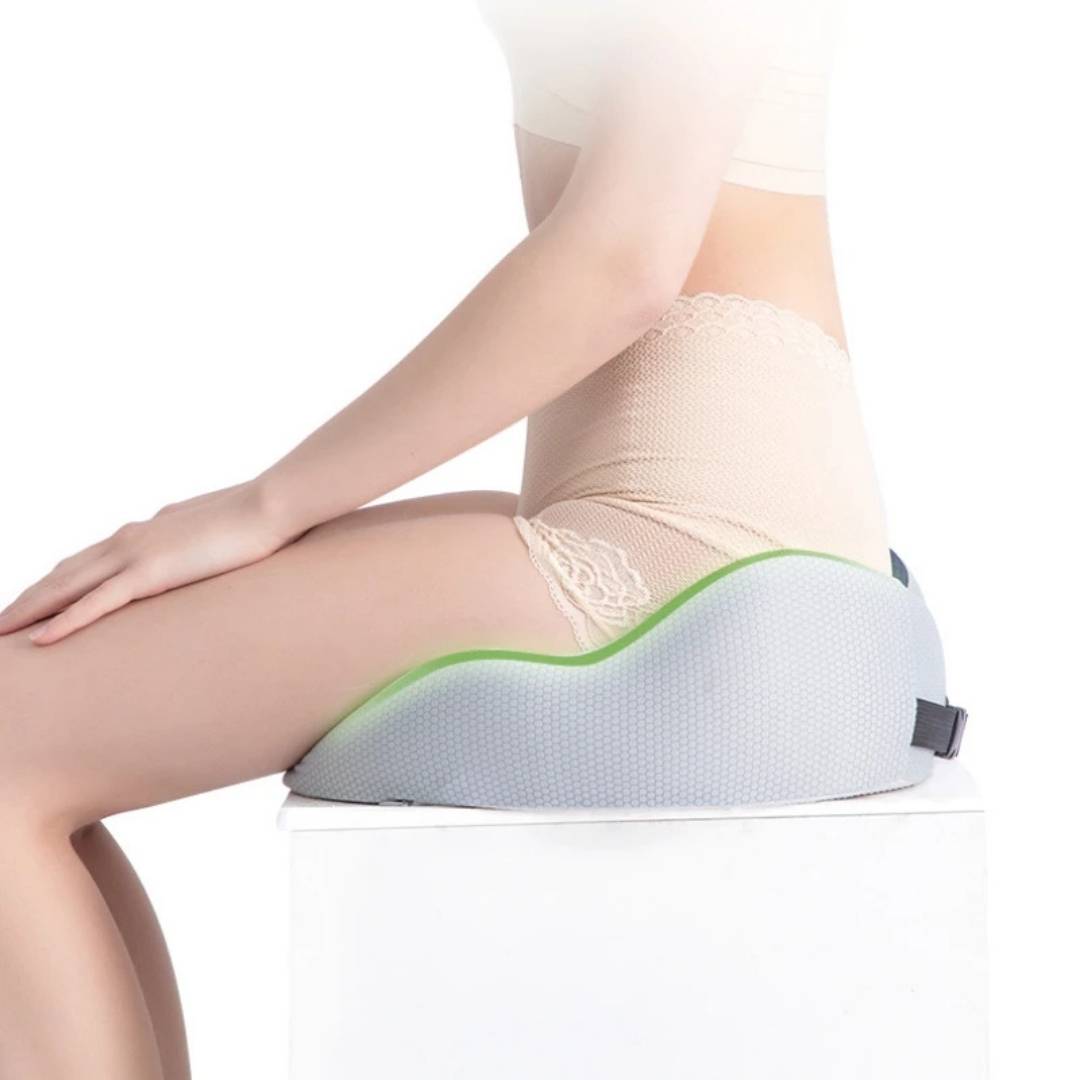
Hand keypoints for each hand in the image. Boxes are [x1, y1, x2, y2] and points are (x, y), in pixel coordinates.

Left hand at [0, 480, 301, 644]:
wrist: (268, 506)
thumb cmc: (249, 514)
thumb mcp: (207, 526)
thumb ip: (182, 535)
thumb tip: (177, 543)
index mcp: (142, 532)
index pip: (84, 561)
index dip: (53, 583)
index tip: (31, 601)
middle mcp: (127, 540)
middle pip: (61, 575)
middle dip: (26, 600)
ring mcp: (134, 555)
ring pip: (65, 587)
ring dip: (28, 610)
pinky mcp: (148, 573)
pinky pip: (95, 603)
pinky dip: (63, 621)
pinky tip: (37, 640)